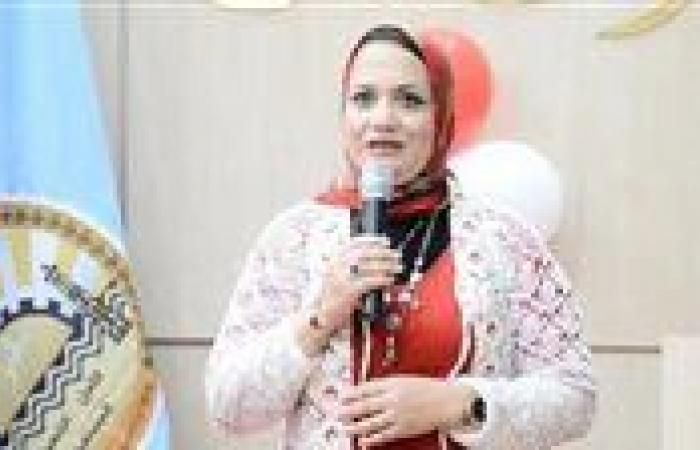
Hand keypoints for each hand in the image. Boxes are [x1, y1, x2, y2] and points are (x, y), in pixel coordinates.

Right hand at [316, 235, 401, 332]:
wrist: (317, 317)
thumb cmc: (329, 296)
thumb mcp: (333, 273)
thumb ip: (347, 262)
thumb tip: (373, 254)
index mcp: (333, 257)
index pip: (356, 242)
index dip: (373, 241)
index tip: (386, 242)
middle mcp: (336, 264)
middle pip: (365, 252)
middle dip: (384, 252)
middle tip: (396, 255)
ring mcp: (342, 276)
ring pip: (371, 266)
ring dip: (387, 265)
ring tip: (397, 267)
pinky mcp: (349, 290)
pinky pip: (372, 281)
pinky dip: (383, 279)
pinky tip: (390, 280)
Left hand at [338, 377, 469, 446]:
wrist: (447, 401)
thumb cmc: (426, 387)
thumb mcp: (404, 379)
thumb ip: (385, 383)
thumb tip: (364, 388)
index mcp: (391, 384)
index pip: (364, 388)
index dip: (350, 393)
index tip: (340, 396)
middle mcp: (392, 399)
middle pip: (363, 406)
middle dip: (347, 411)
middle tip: (335, 413)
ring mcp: (397, 415)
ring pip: (369, 423)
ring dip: (354, 426)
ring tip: (344, 428)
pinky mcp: (403, 429)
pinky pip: (383, 436)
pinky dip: (370, 439)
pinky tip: (362, 441)